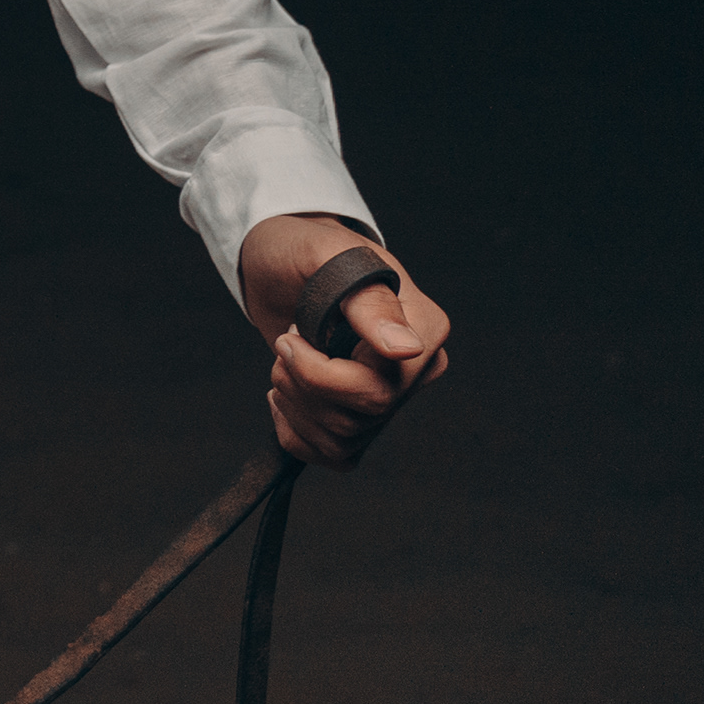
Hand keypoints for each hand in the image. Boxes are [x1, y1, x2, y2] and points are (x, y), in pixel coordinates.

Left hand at [239, 212, 449, 466]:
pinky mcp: (360, 418)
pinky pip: (332, 454)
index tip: (291, 336)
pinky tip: (287, 395)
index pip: (382, 387)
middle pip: (362, 417)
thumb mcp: (326, 253)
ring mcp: (391, 396)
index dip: (320, 373)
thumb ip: (368, 300)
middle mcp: (417, 369)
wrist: (278, 262)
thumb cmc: (303, 248)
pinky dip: (295, 431)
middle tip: (286, 344)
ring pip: (343, 439)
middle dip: (303, 385)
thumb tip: (406, 349)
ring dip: (295, 402)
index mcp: (425, 329)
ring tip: (286, 361)